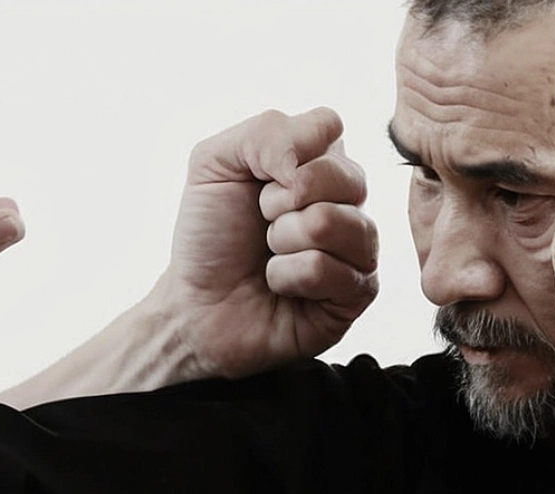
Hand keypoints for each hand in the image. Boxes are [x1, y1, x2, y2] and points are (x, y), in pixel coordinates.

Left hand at [147, 107, 379, 380]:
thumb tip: (306, 164)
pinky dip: (285, 277)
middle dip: (279, 204)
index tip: (257, 185)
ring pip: (334, 224)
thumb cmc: (209, 236)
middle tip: (262, 226)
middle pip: (345, 177)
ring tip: (270, 257)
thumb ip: (264, 132)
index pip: (330, 126)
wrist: (195, 305)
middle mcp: (348, 201)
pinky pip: (326, 270)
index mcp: (321, 163)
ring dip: (283, 241)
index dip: (282, 157)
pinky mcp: (358, 293)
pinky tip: (279, 286)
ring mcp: (359, 247)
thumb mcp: (213, 164)